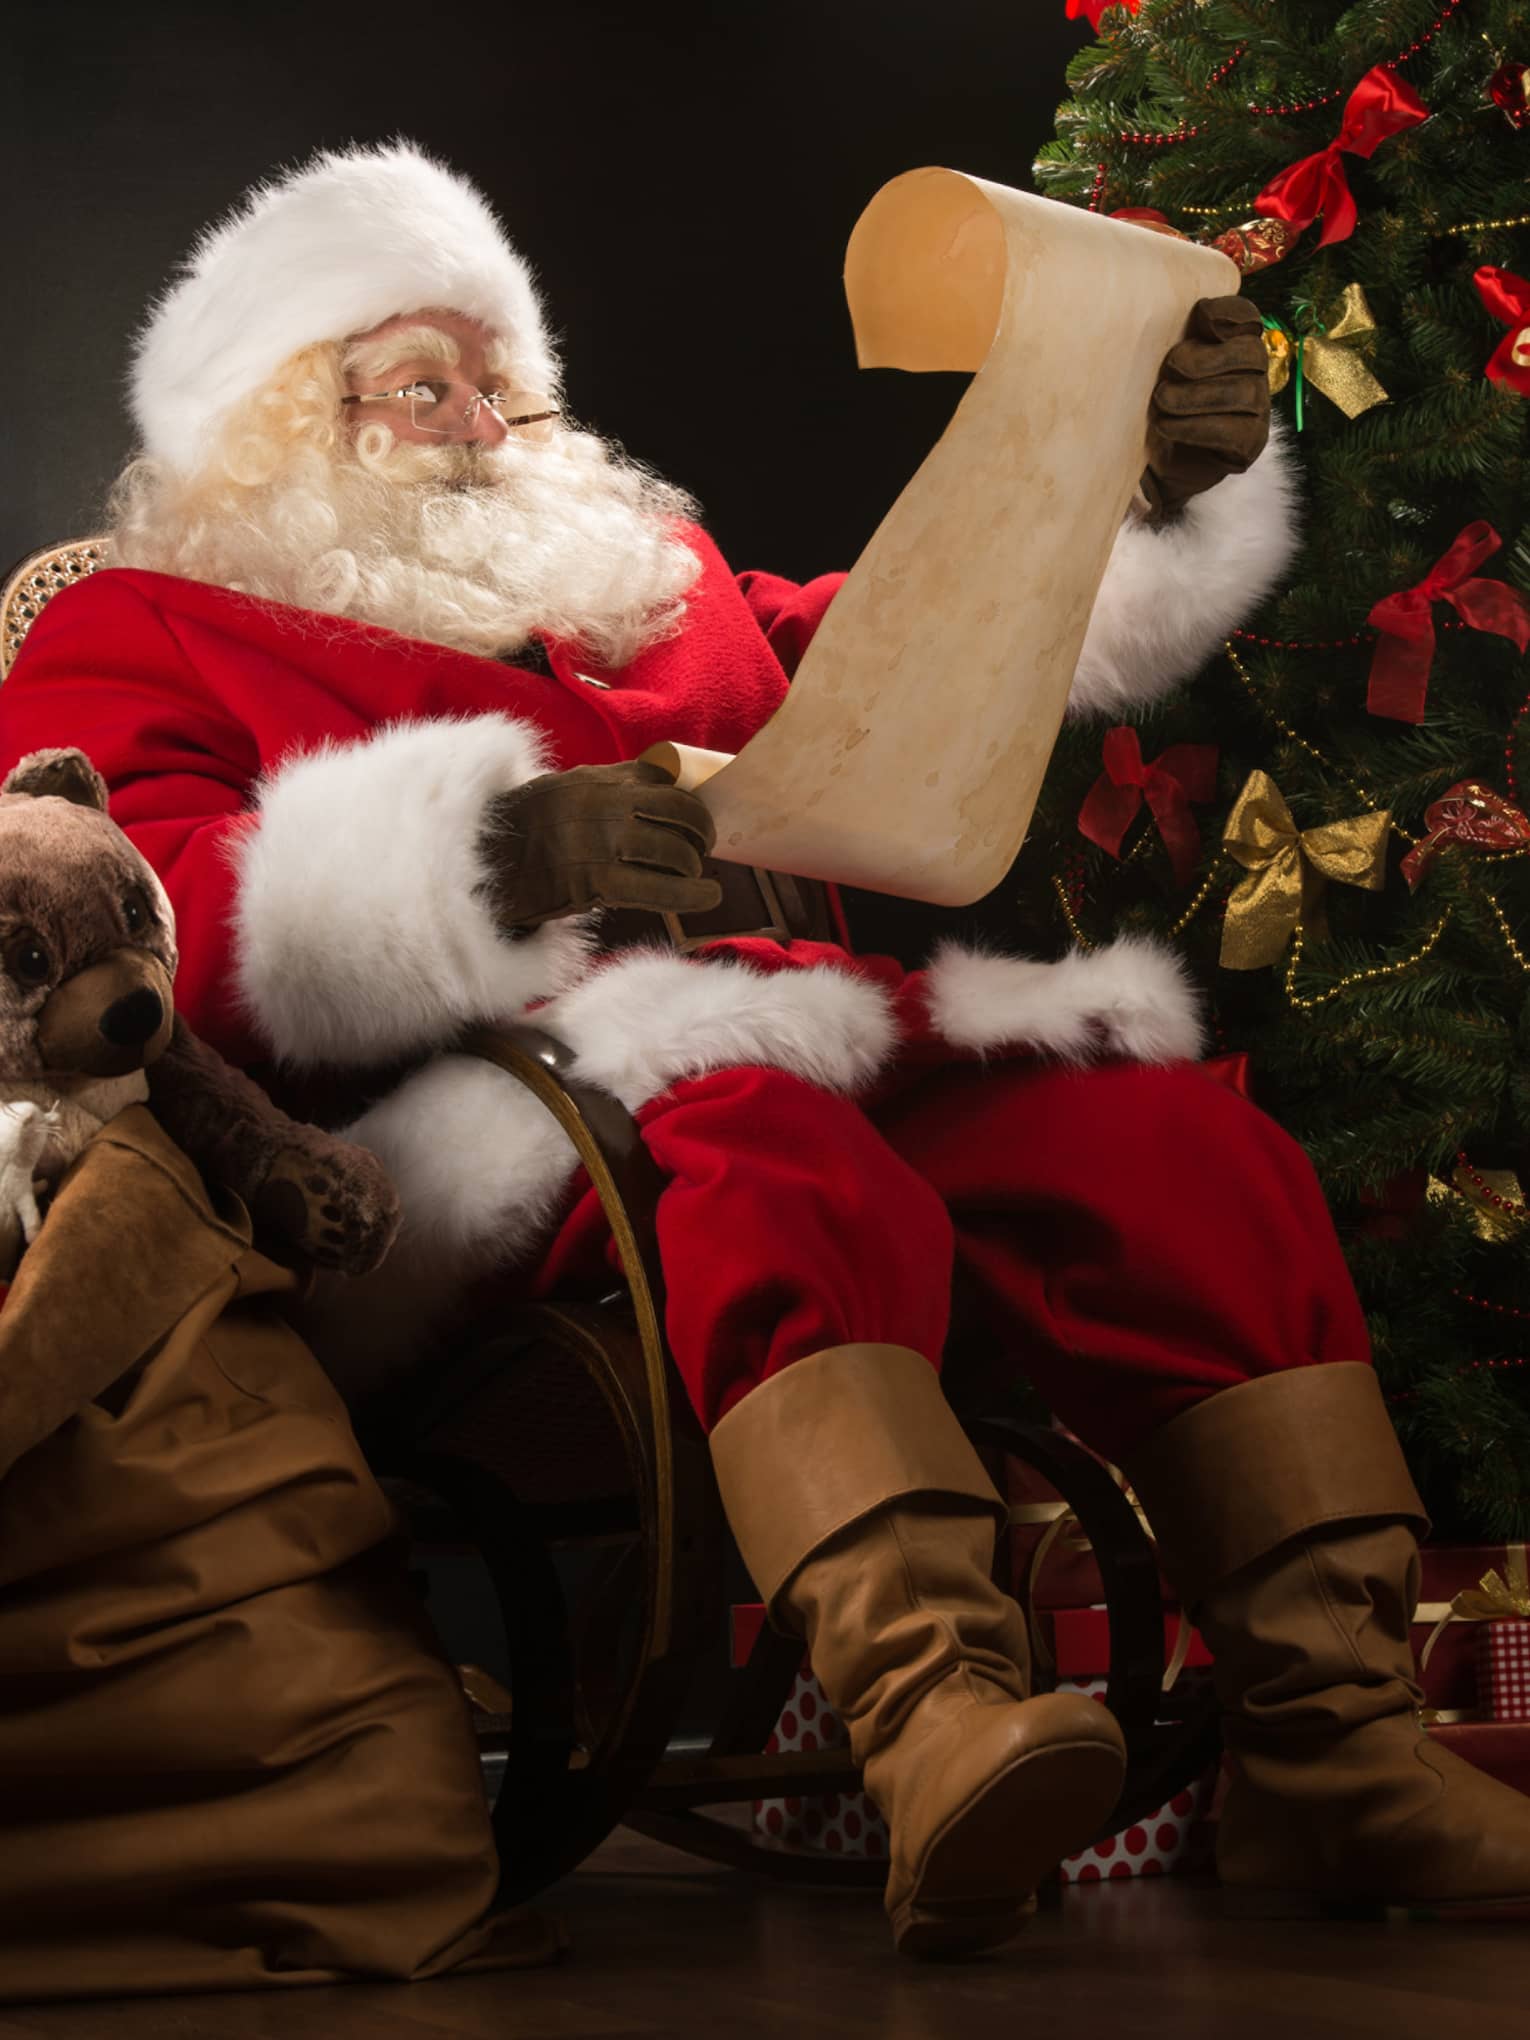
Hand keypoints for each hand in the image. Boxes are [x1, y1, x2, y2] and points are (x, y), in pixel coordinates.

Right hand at [480, 760, 722, 930]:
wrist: (479, 866)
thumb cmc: (521, 835)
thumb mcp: (560, 793)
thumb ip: (600, 791)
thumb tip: (646, 797)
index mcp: (594, 779)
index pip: (659, 775)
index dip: (687, 795)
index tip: (693, 812)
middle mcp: (602, 804)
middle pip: (678, 809)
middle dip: (700, 829)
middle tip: (703, 845)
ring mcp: (601, 842)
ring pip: (674, 848)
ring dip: (693, 863)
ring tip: (695, 872)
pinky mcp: (597, 880)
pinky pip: (660, 888)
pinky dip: (693, 894)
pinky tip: (708, 896)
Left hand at [1142, 296, 1269, 517]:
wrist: (1160, 459)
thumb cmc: (1158, 402)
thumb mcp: (1157, 365)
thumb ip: (1165, 337)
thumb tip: (1153, 311)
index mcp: (1233, 343)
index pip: (1247, 317)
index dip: (1230, 312)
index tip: (1202, 316)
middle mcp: (1253, 372)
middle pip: (1250, 352)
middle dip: (1207, 358)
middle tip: (1170, 367)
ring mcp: (1257, 408)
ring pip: (1244, 392)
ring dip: (1196, 395)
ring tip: (1161, 401)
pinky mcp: (1250, 443)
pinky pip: (1233, 431)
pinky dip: (1195, 427)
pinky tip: (1166, 426)